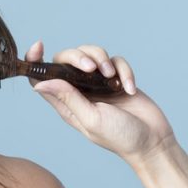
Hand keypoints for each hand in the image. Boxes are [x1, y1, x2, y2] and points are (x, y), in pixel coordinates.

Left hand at [25, 41, 173, 165]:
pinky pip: (116, 60)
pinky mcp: (117, 78)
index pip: (41, 77)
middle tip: (90, 67)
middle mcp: (79, 90)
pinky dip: (124, 70)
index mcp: (65, 102)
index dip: (35, 61)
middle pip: (66, 59)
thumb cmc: (120, 137)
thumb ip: (67, 98)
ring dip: (101, 59)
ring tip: (111, 76)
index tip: (38, 46)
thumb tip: (39, 83)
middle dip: (77, 56)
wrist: (153, 141)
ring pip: (90, 53)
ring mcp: (98, 83)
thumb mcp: (90, 119)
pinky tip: (129, 88)